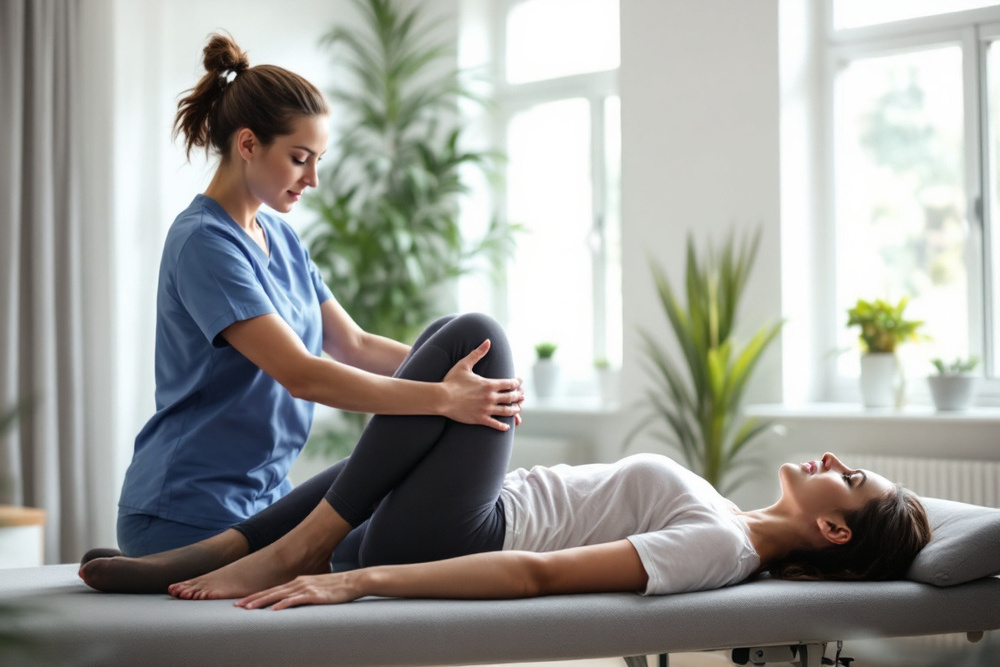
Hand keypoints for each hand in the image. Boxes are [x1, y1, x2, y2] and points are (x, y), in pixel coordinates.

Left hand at [236, 573, 357, 610]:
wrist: (354, 581)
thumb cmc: (337, 588)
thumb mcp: (317, 589)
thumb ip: (305, 594)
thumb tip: (294, 603)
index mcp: (298, 582)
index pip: (273, 590)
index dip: (257, 596)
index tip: (243, 602)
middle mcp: (299, 583)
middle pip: (271, 592)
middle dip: (253, 599)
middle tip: (237, 606)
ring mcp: (306, 588)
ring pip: (279, 595)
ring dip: (263, 602)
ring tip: (248, 609)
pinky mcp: (315, 594)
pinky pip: (296, 600)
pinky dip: (283, 604)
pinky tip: (274, 609)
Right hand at [441, 339, 522, 430]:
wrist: (442, 398)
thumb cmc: (451, 381)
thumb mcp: (464, 364)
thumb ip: (477, 353)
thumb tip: (487, 341)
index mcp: (489, 384)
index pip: (509, 383)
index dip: (516, 383)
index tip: (519, 382)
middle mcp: (491, 397)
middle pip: (511, 397)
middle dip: (518, 396)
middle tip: (522, 396)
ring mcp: (486, 409)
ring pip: (506, 411)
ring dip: (514, 410)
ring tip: (518, 409)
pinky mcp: (480, 419)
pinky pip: (495, 424)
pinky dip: (502, 426)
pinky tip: (507, 427)